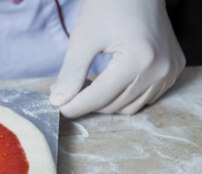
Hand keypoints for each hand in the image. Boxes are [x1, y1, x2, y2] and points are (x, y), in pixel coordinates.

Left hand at [49, 0, 184, 117]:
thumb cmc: (109, 7)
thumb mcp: (84, 39)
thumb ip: (71, 73)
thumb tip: (58, 102)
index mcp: (139, 60)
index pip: (99, 98)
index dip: (73, 106)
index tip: (57, 106)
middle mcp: (159, 69)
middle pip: (113, 106)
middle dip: (88, 102)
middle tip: (70, 89)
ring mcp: (169, 71)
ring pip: (128, 107)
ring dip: (106, 102)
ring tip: (90, 84)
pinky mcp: (173, 70)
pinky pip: (144, 98)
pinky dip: (124, 96)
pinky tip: (110, 81)